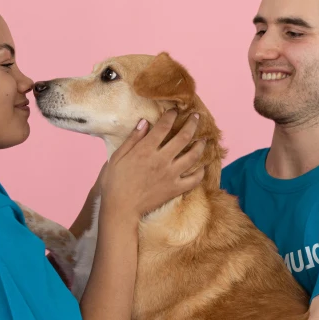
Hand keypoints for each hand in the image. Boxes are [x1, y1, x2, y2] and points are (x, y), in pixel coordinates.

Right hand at [98, 110, 204, 224]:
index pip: (164, 126)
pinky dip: (200, 171)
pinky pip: (194, 179)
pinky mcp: (175, 189)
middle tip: (196, 117)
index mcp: (146, 150)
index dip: (171, 115)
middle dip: (192, 124)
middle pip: (183, 137)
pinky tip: (201, 166)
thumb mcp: (117, 157)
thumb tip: (144, 122)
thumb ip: (133, 139)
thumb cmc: (114, 183)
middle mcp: (161, 160)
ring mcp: (171, 175)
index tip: (174, 110)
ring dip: (201, 145)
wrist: (120, 209)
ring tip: (203, 139)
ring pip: (193, 155)